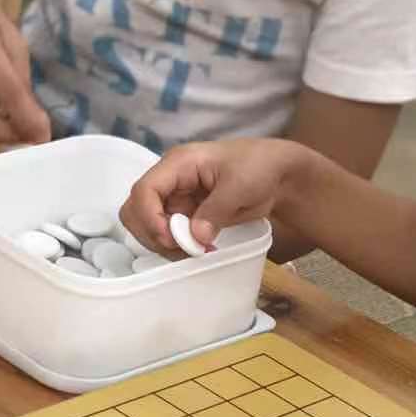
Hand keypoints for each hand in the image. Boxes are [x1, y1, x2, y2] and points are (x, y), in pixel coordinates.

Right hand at [121, 138, 307, 253]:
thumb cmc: (259, 167)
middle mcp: (171, 180)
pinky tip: (201, 250)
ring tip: (195, 252)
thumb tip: (195, 237)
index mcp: (179, 164)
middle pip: (137, 209)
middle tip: (183, 250)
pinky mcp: (187, 214)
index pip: (145, 189)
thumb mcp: (240, 186)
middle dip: (153, 234)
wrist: (278, 173)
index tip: (170, 239)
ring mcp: (177, 198)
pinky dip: (179, 246)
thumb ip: (216, 211)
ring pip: (150, 225)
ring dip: (165, 244)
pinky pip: (170, 233)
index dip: (150, 217)